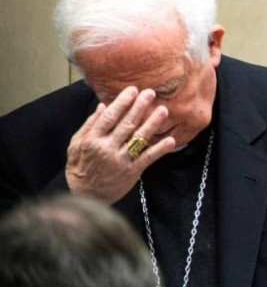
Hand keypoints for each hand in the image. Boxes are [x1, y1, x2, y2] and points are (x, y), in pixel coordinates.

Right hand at [65, 86, 175, 203]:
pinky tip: (171, 140)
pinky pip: (148, 158)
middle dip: (139, 107)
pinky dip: (160, 149)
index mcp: (93, 140)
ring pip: (139, 139)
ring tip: (163, 111)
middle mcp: (107, 149)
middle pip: (126, 125)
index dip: (121, 103)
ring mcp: (121, 160)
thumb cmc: (80, 168)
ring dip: (152, 124)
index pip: (109, 117)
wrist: (85, 196)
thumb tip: (102, 106)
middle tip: (150, 93)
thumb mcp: (75, 145)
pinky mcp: (132, 171)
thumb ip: (89, 125)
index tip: (132, 90)